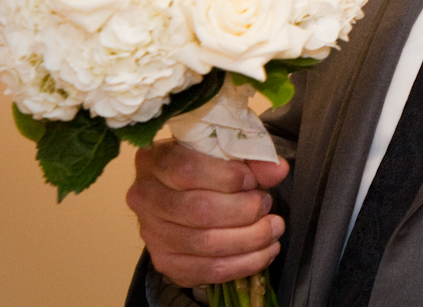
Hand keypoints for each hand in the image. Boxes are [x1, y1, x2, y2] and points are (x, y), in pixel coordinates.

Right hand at [126, 139, 288, 287]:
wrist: (183, 194)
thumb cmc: (206, 166)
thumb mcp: (226, 151)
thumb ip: (252, 157)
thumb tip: (277, 169)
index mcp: (155, 160)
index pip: (188, 170)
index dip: (228, 177)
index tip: (254, 180)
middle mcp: (144, 197)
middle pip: (199, 210)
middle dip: (244, 210)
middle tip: (267, 205)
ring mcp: (151, 233)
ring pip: (205, 243)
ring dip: (250, 239)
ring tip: (273, 228)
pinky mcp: (165, 262)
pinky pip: (207, 271)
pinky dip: (243, 264)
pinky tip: (264, 252)